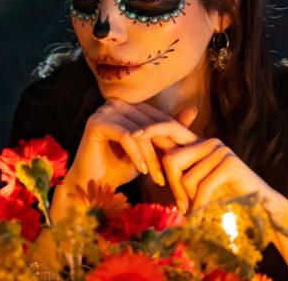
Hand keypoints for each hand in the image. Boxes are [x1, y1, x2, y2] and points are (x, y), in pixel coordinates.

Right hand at [65, 99, 197, 190]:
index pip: (157, 119)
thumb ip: (167, 129)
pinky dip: (137, 155)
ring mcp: (104, 110)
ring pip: (140, 132)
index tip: (181, 164)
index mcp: (128, 105)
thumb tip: (193, 109)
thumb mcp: (150, 149)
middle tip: (172, 174)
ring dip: (151, 157)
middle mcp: (115, 103)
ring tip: (157, 178)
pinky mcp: (96, 122)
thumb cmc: (121, 167)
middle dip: (162, 151)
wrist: (94, 185)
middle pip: (149, 125)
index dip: (170, 142)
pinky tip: (142, 171)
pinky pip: (126, 137)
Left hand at [158, 137, 285, 213]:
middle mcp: (208, 142)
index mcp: (197, 144)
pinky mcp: (230, 163)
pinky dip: (200, 206)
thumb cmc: (223, 199)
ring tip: (199, 211)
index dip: (150, 130)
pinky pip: (202, 187)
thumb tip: (147, 166)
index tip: (133, 135)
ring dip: (191, 201)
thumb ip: (177, 173)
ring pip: (187, 178)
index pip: (169, 127)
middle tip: (182, 206)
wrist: (259, 209)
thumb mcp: (195, 185)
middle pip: (171, 160)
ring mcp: (220, 150)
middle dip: (173, 187)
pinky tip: (202, 217)